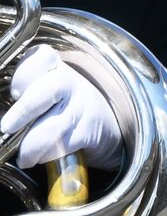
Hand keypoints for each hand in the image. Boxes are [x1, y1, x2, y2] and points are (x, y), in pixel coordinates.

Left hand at [1, 44, 121, 169]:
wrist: (107, 125)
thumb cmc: (63, 107)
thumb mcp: (46, 91)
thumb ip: (23, 96)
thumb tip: (1, 118)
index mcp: (53, 69)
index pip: (42, 57)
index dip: (25, 74)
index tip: (15, 92)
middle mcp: (70, 83)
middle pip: (50, 89)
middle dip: (24, 111)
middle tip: (7, 127)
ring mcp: (83, 106)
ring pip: (55, 124)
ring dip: (32, 144)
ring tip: (23, 156)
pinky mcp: (90, 129)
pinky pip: (65, 143)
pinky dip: (48, 154)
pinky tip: (39, 158)